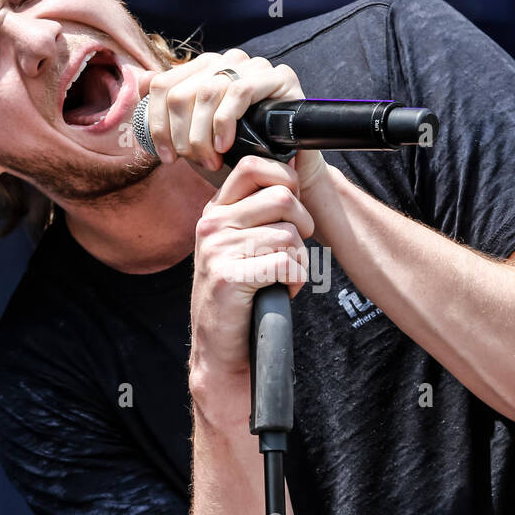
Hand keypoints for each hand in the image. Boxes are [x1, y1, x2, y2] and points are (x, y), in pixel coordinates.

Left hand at [135, 49, 327, 192]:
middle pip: (181, 93)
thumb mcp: (195, 139)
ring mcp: (253, 66)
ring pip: (207, 92)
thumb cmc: (239, 155)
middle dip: (181, 136)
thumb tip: (139, 83)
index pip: (162, 86)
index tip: (166, 158)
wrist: (286, 172)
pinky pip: (240, 91)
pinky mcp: (279, 77)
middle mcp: (225, 61)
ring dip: (201, 134)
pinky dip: (225, 121)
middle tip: (193, 162)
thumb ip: (169, 114)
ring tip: (211, 160)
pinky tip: (225, 145)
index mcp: (202, 70)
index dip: (156, 124)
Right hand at [188, 155, 314, 381]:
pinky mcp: (228, 276)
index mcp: (216, 211)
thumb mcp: (242, 244)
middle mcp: (212, 225)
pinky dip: (296, 280)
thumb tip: (299, 166)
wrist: (219, 348)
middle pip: (282, 198)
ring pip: (288, 234)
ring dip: (300, 260)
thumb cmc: (241, 296)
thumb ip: (260, 210)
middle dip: (302, 225)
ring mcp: (217, 250)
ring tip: (283, 277)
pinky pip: (286, 263)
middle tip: (294, 250)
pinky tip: (283, 290)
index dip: (286, 181)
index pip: (254, 166)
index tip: (291, 210)